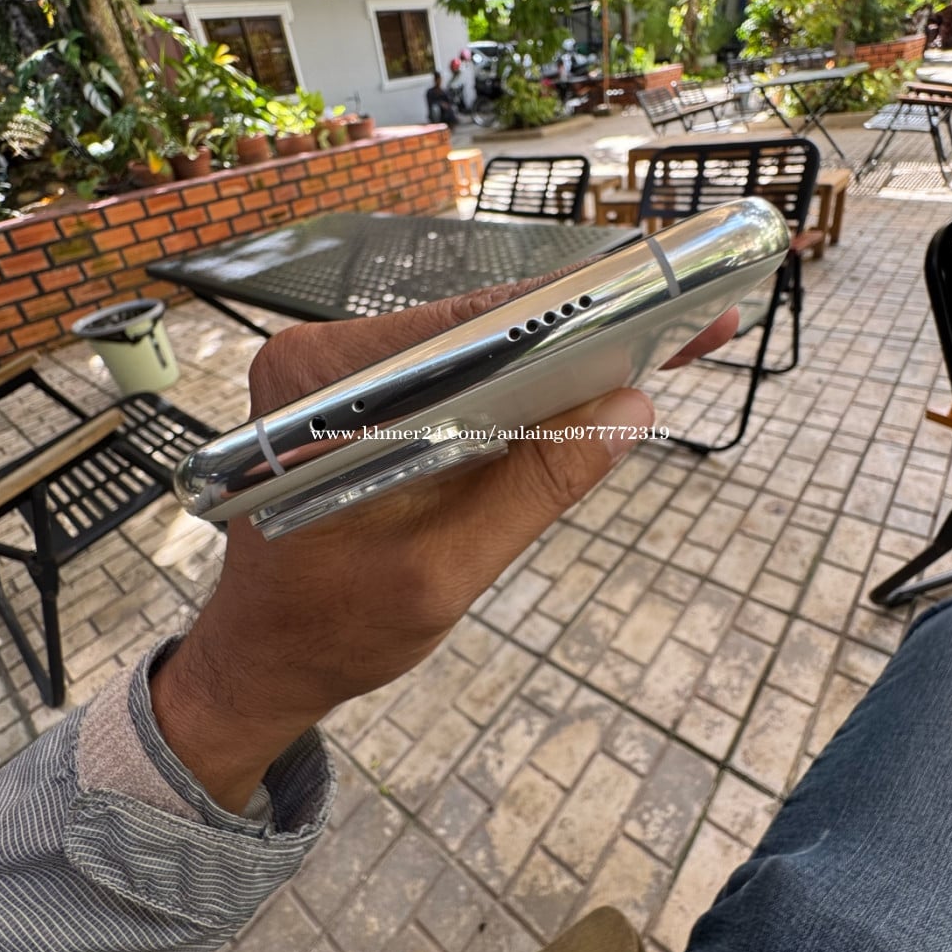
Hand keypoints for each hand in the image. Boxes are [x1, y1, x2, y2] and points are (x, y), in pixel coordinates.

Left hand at [152, 285, 735, 810]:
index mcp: (320, 384)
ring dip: (562, 354)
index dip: (573, 311)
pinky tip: (591, 386)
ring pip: (475, 347)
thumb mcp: (442, 571)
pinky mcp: (365, 397)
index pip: (468, 327)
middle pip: (477, 326)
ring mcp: (342, 373)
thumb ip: (531, 490)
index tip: (657, 294)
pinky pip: (459, 375)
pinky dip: (525, 385)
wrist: (264, 658)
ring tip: (657, 347)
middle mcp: (322, 357)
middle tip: (687, 319)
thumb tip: (629, 413)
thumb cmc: (332, 630)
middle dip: (584, 327)